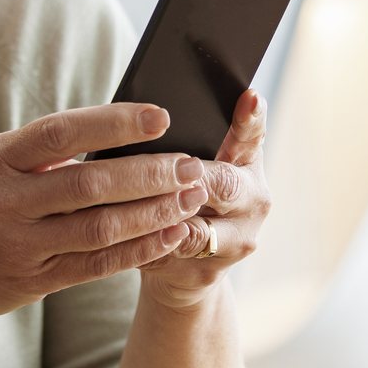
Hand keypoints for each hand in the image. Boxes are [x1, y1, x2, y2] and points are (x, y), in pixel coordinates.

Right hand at [0, 103, 208, 330]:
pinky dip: (136, 252)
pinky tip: (168, 237)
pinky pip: (93, 267)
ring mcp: (15, 246)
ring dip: (152, 214)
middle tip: (193, 164)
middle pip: (89, 184)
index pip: (61, 132)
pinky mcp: (28, 283)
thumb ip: (34, 154)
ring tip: (191, 199)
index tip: (160, 116)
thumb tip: (108, 134)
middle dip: (149, 174)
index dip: (114, 122)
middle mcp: (2, 202)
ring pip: (98, 228)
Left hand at [136, 90, 269, 310]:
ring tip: (124, 201)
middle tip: (167, 166)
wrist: (190, 266)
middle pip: (224, 185)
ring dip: (159, 215)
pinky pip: (168, 255)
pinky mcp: (207, 272)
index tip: (250, 95)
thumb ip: (190, 143)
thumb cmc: (186, 198)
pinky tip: (115, 234)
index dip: (251, 117)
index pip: (252, 135)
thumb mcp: (197, 165)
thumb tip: (148, 115)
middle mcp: (252, 202)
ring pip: (194, 229)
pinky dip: (141, 243)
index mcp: (247, 165)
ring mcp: (235, 242)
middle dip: (190, 176)